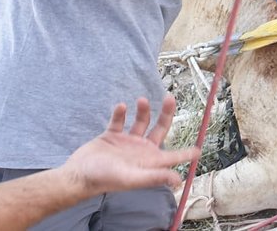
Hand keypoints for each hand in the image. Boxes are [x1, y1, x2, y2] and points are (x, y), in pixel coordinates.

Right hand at [57, 95, 197, 197]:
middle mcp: (140, 150)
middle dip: (166, 113)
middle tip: (170, 97)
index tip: (199, 149)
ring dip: (143, 110)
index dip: (185, 153)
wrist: (77, 175)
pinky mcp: (111, 136)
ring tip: (141, 100)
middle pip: (159, 129)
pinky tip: (121, 107)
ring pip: (141, 121)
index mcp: (148, 161)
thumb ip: (154, 177)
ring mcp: (126, 142)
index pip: (172, 157)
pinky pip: (120, 120)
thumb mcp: (131, 177)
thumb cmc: (104, 178)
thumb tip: (178, 180)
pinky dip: (121, 113)